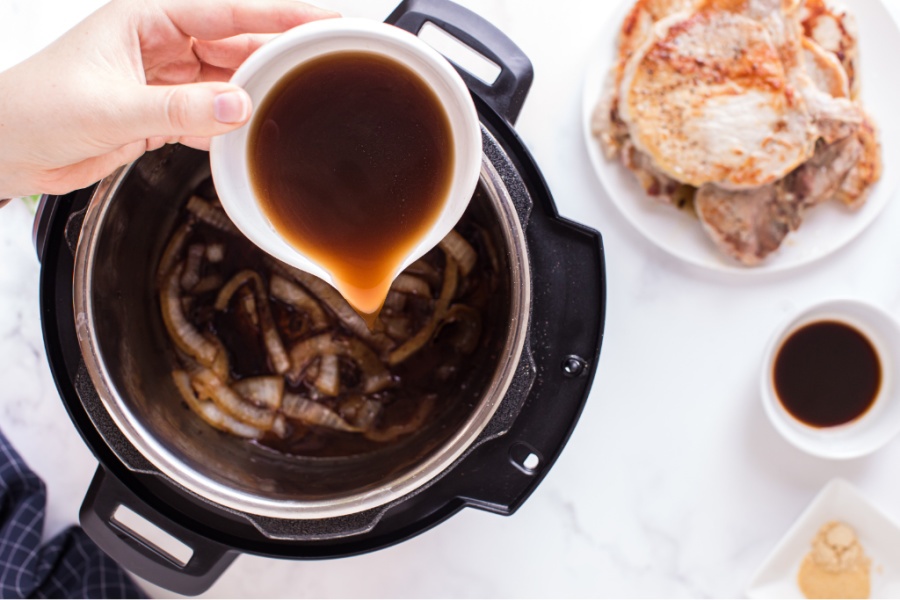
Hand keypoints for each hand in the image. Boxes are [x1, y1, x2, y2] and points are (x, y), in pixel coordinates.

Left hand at [0, 0, 336, 196]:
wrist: (7, 151)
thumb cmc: (33, 108)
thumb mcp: (111, 106)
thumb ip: (180, 109)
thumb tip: (238, 105)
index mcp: (145, 18)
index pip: (227, 9)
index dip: (279, 13)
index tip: (322, 19)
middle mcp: (160, 45)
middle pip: (236, 44)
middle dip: (278, 54)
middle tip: (323, 65)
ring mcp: (164, 82)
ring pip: (228, 83)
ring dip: (256, 96)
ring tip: (296, 104)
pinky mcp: (163, 116)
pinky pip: (212, 118)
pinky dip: (231, 130)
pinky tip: (251, 136)